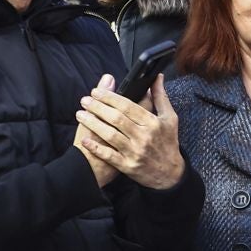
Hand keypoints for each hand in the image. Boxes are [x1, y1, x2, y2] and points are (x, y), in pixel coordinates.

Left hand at [76, 74, 185, 191]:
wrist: (170, 174)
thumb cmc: (168, 143)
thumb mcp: (169, 118)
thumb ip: (160, 97)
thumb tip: (157, 77)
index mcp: (152, 123)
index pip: (128, 106)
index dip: (110, 98)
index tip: (97, 91)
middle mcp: (144, 137)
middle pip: (117, 118)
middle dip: (98, 107)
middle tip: (85, 100)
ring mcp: (135, 152)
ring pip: (110, 135)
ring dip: (93, 124)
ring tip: (80, 114)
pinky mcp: (128, 166)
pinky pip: (109, 156)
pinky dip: (96, 148)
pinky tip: (85, 140)